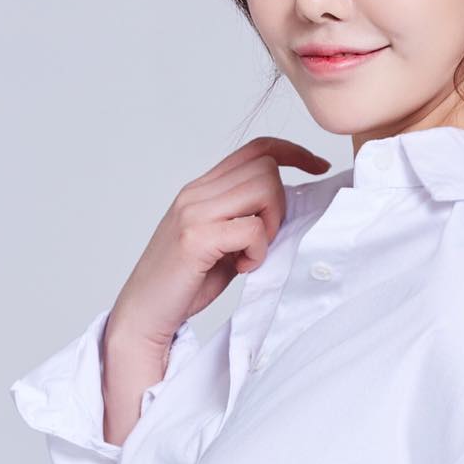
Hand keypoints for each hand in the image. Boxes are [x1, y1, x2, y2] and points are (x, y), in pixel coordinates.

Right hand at [108, 136, 331, 353]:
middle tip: (265, 240)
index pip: (256, 148)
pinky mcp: (196, 238)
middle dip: (280, 203)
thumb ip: (245, 218)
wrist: (144, 314)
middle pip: (265, 167)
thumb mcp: (221, 242)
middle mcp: (196, 193)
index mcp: (202, 189)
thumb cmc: (185, 283)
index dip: (293, 151)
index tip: (318, 166)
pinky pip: (252, 228)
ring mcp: (194, 213)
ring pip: (264, 188)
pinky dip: (257, 251)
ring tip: (252, 254)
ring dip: (271, 225)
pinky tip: (241, 268)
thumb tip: (287, 207)